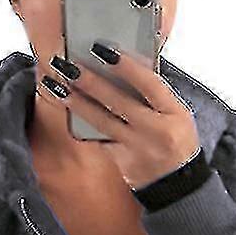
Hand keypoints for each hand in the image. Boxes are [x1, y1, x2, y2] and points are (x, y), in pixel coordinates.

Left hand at [41, 44, 200, 189]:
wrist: (178, 184)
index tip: (104, 50)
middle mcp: (155, 131)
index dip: (126, 66)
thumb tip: (124, 68)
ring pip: (102, 123)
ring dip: (77, 103)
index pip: (149, 84)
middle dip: (91, 82)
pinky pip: (100, 142)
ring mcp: (137, 149)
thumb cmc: (177, 142)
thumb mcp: (178, 114)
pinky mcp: (122, 163)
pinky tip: (65, 115)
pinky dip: (82, 128)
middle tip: (68, 65)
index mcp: (173, 113)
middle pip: (119, 102)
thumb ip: (155, 94)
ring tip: (56, 87)